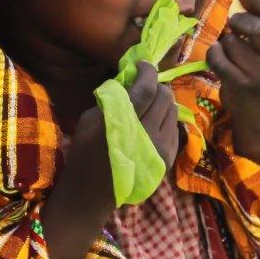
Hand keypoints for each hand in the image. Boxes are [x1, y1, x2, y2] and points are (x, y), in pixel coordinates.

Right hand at [47, 62, 178, 258]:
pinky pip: (175, 128)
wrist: (92, 194)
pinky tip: (153, 121)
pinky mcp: (168, 158)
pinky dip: (166, 118)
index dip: (148, 71)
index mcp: (126, 122)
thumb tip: (129, 80)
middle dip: (156, 85)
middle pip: (165, 97)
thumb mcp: (90, 119)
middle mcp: (148, 134)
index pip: (148, 88)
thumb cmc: (85, 153)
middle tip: (145, 83)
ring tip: (151, 101)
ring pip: (173, 111)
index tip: (143, 64)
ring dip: (163, 100)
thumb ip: (113, 98)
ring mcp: (161, 148)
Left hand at [206, 0, 259, 122]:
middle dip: (239, 21)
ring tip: (229, 50)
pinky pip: (218, 57)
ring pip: (232, 42)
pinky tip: (219, 59)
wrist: (258, 110)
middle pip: (257, 28)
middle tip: (233, 24)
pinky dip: (213, 53)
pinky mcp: (241, 87)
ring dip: (224, 40)